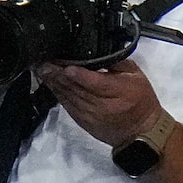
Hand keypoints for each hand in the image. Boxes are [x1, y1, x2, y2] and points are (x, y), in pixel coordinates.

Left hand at [33, 57, 164, 147]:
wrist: (141, 132)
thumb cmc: (141, 101)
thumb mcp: (136, 76)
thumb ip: (117, 62)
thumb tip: (98, 50)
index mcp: (119, 90)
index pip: (95, 82)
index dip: (78, 74)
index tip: (65, 66)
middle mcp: (102, 104)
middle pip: (76, 88)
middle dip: (57, 74)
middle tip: (43, 62)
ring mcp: (90, 114)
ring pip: (67, 96)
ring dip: (53, 82)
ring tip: (41, 69)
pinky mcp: (82, 120)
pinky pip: (66, 104)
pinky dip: (56, 92)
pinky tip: (48, 82)